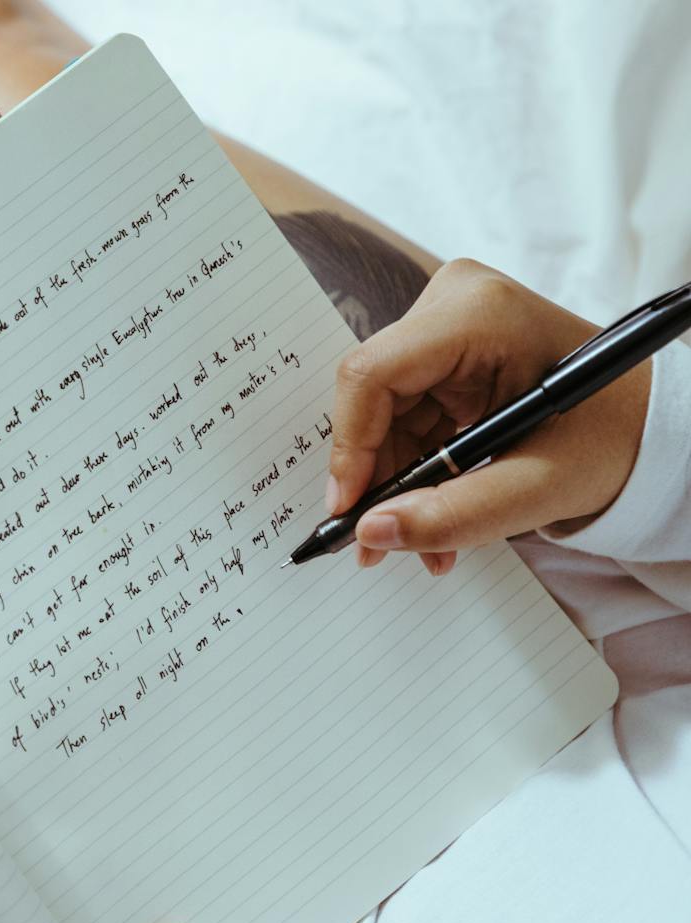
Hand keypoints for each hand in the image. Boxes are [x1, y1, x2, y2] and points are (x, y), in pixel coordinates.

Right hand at [328, 259, 651, 573]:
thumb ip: (456, 515)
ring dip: (394, 482)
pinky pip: (401, 413)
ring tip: (421, 540)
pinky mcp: (445, 349)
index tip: (350, 512)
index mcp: (480, 316)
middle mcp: (454, 303)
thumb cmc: (613, 437)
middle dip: (375, 476)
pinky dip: (412, 467)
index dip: (350, 447)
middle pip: (373, 397)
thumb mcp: (541, 487)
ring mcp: (447, 323)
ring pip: (381, 413)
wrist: (650, 423)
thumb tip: (372, 533)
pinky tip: (432, 508)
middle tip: (378, 541)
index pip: (373, 375)